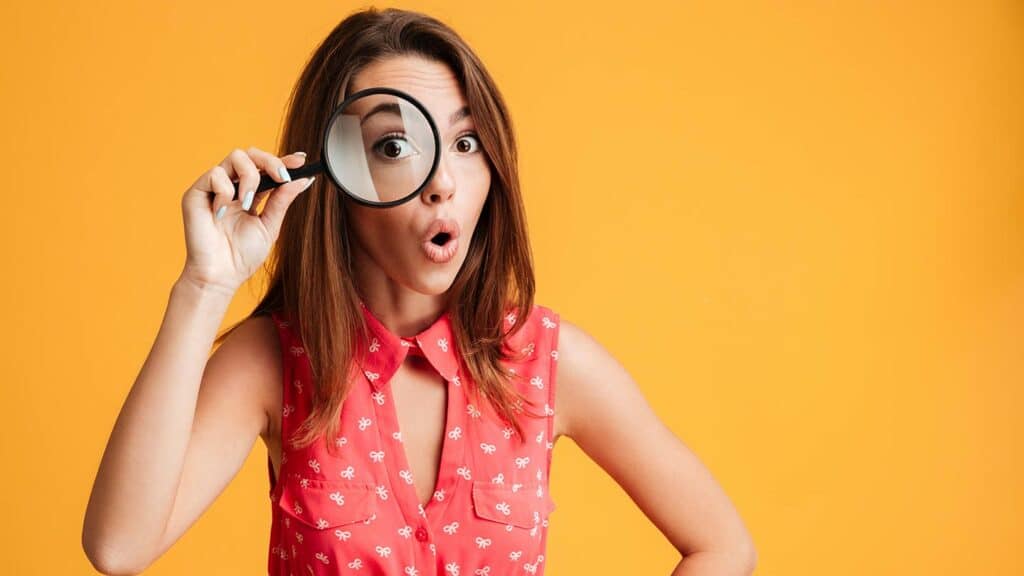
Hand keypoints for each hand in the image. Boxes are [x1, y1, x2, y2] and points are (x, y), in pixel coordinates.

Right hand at [178, 146, 314, 295]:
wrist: (221, 275)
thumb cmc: (242, 255)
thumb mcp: (269, 225)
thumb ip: (283, 200)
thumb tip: (304, 179)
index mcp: (250, 193)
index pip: (266, 168)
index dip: (283, 160)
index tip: (301, 161)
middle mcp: (232, 186)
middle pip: (250, 154)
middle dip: (270, 161)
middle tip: (281, 177)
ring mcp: (214, 187)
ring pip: (235, 157)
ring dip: (250, 177)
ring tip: (248, 204)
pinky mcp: (196, 193)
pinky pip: (214, 174)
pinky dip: (225, 190)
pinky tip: (224, 212)